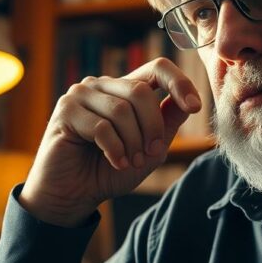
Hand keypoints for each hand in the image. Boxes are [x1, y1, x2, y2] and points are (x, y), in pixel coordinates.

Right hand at [19, 57, 202, 226]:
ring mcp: (82, 94)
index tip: (196, 107)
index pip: (157, 67)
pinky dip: (114, 149)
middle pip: (141, 91)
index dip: (179, 82)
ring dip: (133, 142)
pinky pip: (100, 126)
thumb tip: (189, 101)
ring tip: (130, 161)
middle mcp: (103, 85)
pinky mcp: (65, 110)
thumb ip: (167, 123)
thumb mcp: (150, 149)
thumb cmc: (110, 170)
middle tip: (149, 153)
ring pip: (121, 110)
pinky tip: (116, 162)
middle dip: (152, 127)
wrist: (74, 195)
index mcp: (126, 89)